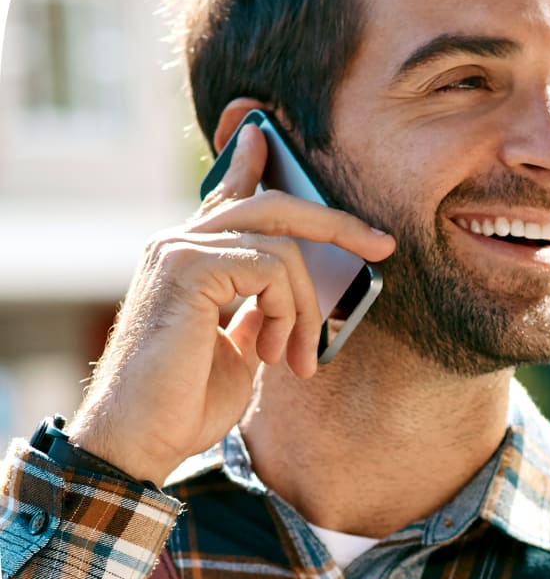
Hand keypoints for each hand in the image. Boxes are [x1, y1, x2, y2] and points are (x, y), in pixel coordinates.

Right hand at [66, 123, 394, 486]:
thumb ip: (258, 310)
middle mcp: (179, 243)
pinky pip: (270, 268)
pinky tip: (270, 354)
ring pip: (283, 242)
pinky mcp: (188, 266)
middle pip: (273, 204)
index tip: (264, 138)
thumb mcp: (237, 350)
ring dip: (307, 308)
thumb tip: (291, 291)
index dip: (250, 163)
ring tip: (293, 359)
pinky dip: (288, 313)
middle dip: (335, 222)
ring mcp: (180, 250)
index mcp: (189, 259)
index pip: (227, 196)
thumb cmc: (182, 405)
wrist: (139, 440)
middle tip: (381, 245)